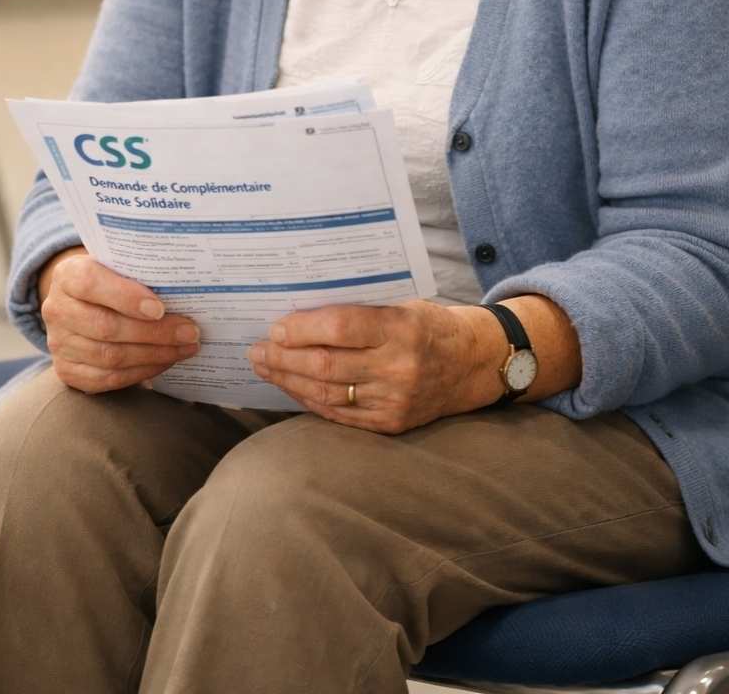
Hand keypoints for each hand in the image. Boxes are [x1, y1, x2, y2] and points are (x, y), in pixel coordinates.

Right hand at [39, 249, 201, 394]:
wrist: (81, 303)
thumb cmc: (111, 278)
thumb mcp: (118, 265)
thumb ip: (138, 272)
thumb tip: (182, 287)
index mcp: (67, 274)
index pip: (91, 283)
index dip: (126, 297)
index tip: (160, 308)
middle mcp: (57, 309)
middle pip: (106, 327)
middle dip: (155, 333)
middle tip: (189, 332)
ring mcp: (59, 343)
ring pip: (109, 357)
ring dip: (154, 355)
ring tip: (185, 348)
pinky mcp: (67, 371)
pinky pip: (107, 379)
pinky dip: (140, 372)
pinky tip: (165, 361)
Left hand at [247, 300, 504, 432]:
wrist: (472, 364)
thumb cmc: (429, 324)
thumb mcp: (402, 303)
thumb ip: (360, 309)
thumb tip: (300, 311)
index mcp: (403, 328)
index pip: (340, 328)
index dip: (301, 328)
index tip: (275, 325)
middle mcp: (399, 367)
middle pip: (327, 365)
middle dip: (284, 357)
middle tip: (256, 349)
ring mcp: (395, 400)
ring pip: (328, 393)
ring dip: (288, 380)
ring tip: (264, 367)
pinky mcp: (391, 424)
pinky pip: (340, 414)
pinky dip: (309, 400)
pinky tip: (291, 387)